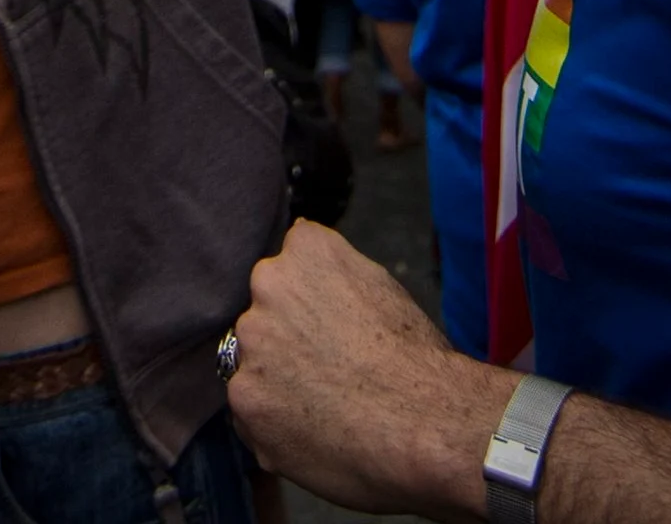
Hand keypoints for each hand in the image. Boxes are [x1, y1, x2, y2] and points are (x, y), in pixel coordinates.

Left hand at [225, 220, 506, 513]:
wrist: (424, 423)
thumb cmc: (414, 356)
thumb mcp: (381, 283)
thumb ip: (332, 265)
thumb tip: (301, 238)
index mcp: (304, 254)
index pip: (288, 271)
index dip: (309, 307)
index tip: (332, 332)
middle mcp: (267, 291)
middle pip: (264, 318)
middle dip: (287, 343)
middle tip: (331, 371)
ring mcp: (251, 348)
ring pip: (254, 367)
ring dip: (278, 384)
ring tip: (329, 406)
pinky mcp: (246, 404)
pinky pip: (253, 415)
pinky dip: (277, 426)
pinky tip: (318, 432)